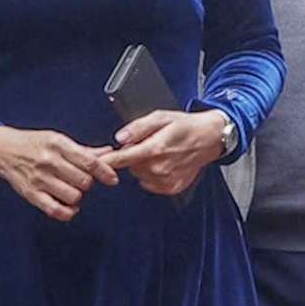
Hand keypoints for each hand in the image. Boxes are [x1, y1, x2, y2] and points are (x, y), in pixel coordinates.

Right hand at [0, 126, 119, 220]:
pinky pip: (56, 210)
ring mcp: (39, 179)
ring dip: (78, 195)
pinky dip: (68, 212)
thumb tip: (109, 153)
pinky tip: (70, 206)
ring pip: (73, 196)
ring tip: (72, 188)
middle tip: (82, 178)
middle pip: (84, 181)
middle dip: (89, 182)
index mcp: (58, 144)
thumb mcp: (58, 140)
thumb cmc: (33, 143)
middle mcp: (48, 161)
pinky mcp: (31, 194)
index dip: (105, 172)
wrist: (2, 150)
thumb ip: (84, 150)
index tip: (113, 179)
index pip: (88, 161)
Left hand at [108, 108, 232, 197]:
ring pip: (139, 175)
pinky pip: (150, 183)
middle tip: (148, 144)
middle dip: (133, 156)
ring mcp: (166, 180)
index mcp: (155, 149)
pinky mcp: (171, 188)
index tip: (94, 163)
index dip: (106, 161)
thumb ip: (137, 128)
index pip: (122, 159)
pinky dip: (152, 175)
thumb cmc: (186, 126)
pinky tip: (165, 164)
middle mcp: (160, 168)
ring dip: (143, 166)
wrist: (210, 138)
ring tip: (160, 153)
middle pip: (130, 166)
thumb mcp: (161, 117)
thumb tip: (119, 138)